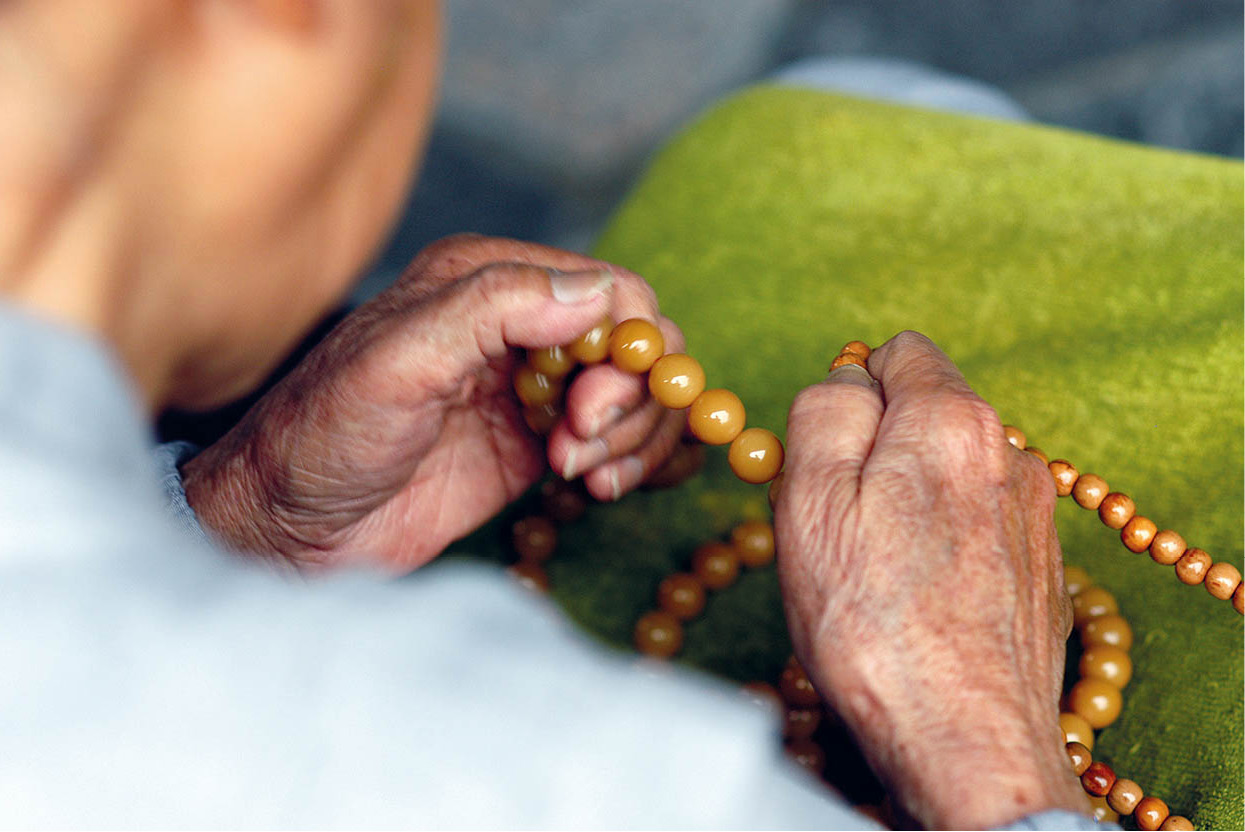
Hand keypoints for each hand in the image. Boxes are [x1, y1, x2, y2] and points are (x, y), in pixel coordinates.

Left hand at [182, 235, 685, 571]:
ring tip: (582, 476)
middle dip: (630, 402)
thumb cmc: (325, 433)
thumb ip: (493, 309)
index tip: (589, 411)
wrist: (292, 526)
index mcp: (486, 280)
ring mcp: (535, 389)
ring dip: (634, 439)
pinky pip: (622, 441)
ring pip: (640, 397)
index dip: (627, 351)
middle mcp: (520, 326)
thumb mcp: (399, 359)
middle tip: (578, 447)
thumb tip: (596, 294)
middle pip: (640, 347)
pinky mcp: (539, 444)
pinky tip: (599, 488)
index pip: (613, 291)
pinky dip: (635, 463)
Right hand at [775, 331, 1085, 828]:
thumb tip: (844, 378)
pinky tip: (923, 598)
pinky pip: (975, 522)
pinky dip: (943, 542)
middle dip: (875, 450)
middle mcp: (1010, 453)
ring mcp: (1034, 513)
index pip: (896, 354)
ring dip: (909, 498)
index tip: (828, 459)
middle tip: (842, 525)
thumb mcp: (810, 500)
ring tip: (881, 571)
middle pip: (923, 413)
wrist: (967, 741)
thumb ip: (824, 411)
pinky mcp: (1041, 565)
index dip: (849, 396)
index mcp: (952, 421)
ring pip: (947, 471)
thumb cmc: (875, 627)